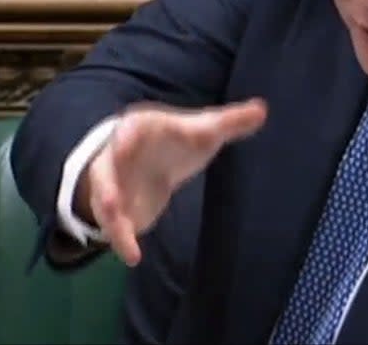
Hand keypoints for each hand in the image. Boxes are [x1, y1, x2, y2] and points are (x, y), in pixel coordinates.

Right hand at [80, 99, 266, 265]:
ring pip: (105, 200)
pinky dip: (121, 238)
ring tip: (126, 242)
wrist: (146, 158)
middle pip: (107, 166)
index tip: (126, 140)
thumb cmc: (176, 140)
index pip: (133, 127)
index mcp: (141, 127)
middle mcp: (118, 153)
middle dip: (107, 182)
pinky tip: (133, 256)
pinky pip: (112, 224)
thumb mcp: (203, 129)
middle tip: (111, 200)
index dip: (128, 135)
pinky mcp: (114, 207)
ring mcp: (111, 181)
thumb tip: (262, 110)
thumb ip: (231, 121)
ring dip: (113, 220)